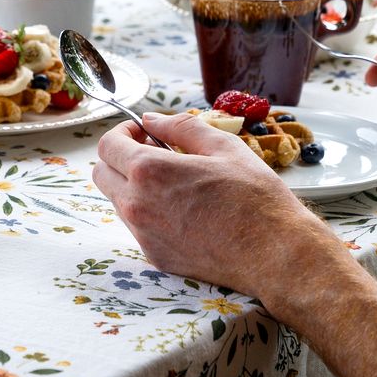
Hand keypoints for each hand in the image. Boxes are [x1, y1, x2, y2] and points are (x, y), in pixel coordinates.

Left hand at [92, 112, 338, 306]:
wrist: (274, 254)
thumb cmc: (254, 197)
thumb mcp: (222, 146)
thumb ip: (180, 127)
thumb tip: (151, 120)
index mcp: (149, 172)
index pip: (107, 145)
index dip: (121, 132)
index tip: (142, 132)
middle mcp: (137, 205)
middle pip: (102, 173)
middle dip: (120, 157)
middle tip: (155, 153)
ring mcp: (143, 234)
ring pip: (118, 200)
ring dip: (133, 185)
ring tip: (175, 182)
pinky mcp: (154, 256)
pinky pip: (137, 226)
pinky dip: (148, 211)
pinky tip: (183, 209)